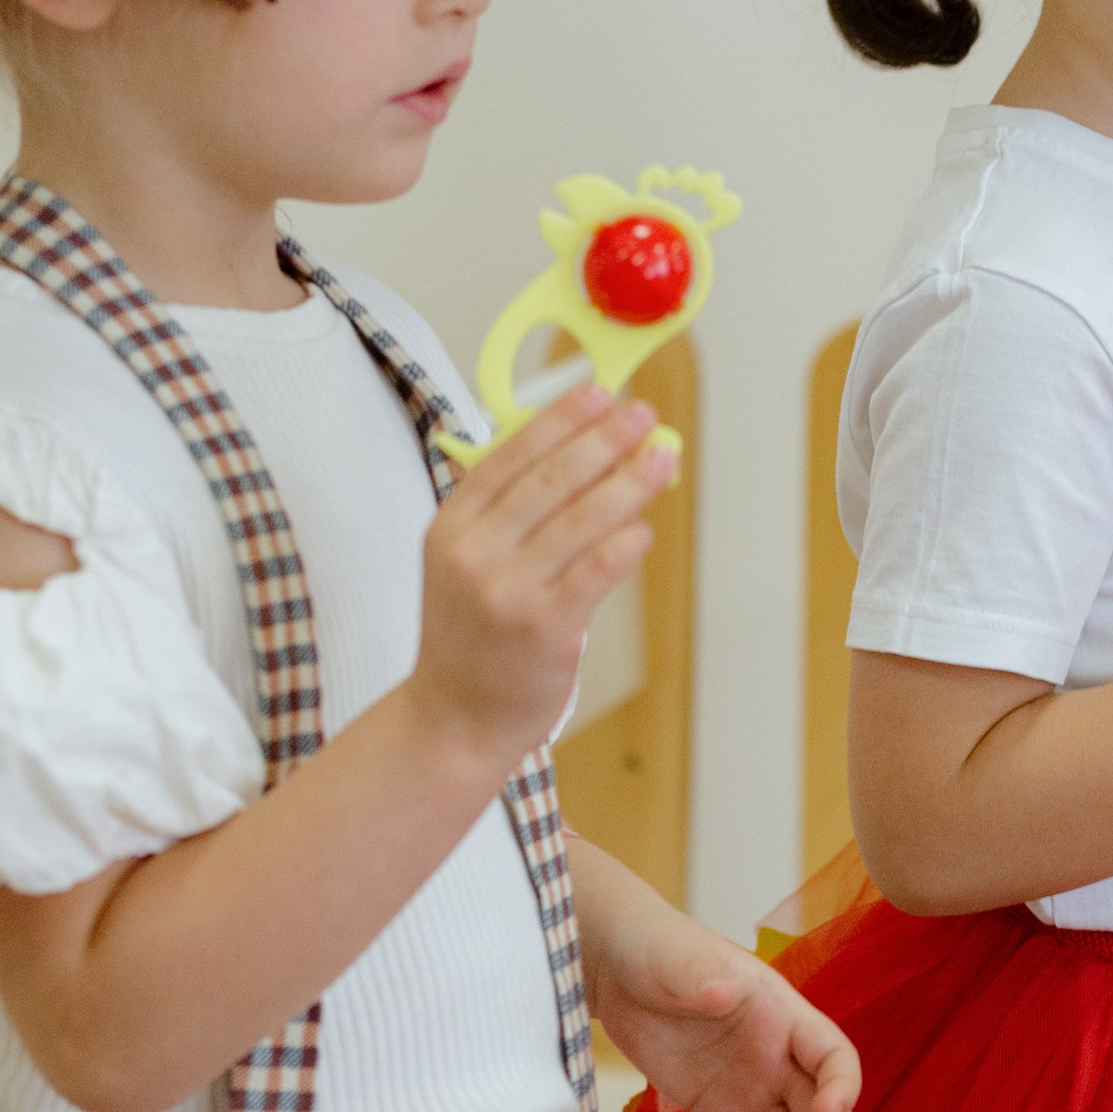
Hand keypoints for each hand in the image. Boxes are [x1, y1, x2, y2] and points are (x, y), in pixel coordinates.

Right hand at [408, 382, 678, 770]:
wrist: (456, 717)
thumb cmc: (471, 637)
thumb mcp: (462, 563)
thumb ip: (505, 512)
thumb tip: (583, 455)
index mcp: (450, 526)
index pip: (509, 455)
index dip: (560, 420)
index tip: (599, 394)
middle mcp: (473, 554)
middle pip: (550, 479)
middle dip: (604, 439)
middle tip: (642, 415)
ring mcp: (508, 591)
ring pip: (582, 519)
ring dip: (629, 482)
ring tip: (662, 458)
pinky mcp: (546, 627)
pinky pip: (597, 569)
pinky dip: (626, 541)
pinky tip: (645, 524)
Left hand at [579, 871, 859, 1111]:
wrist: (613, 971)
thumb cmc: (654, 951)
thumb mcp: (676, 959)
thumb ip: (702, 975)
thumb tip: (726, 990)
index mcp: (784, 1016)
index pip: (833, 1056)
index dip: (841, 1085)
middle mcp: (779, 1058)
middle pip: (822, 1111)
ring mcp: (751, 1090)